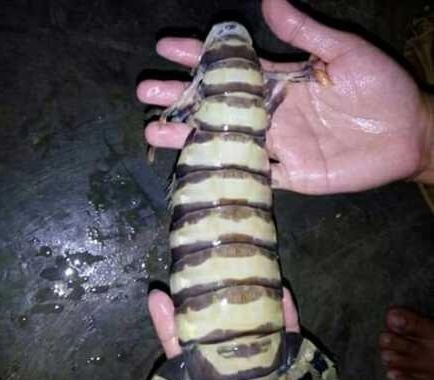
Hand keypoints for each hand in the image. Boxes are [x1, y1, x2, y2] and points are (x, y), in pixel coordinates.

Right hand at [137, 0, 431, 193]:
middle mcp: (271, 112)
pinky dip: (226, 171)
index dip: (200, 56)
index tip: (167, 48)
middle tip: (147, 91)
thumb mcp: (343, 52)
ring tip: (154, 130)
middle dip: (181, 96)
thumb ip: (305, 32)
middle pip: (218, 104)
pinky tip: (196, 168)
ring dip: (190, 135)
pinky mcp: (291, 175)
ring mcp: (278, 145)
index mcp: (281, 81)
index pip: (231, 67)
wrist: (406, 133)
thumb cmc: (379, 88)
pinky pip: (254, 173)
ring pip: (226, 140)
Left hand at [148, 289, 348, 379]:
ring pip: (259, 340)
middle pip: (223, 343)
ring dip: (252, 309)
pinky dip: (290, 325)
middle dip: (214, 309)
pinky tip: (283, 298)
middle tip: (206, 270)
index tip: (160, 298)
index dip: (173, 332)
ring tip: (242, 272)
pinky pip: (295, 353)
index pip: (186, 364)